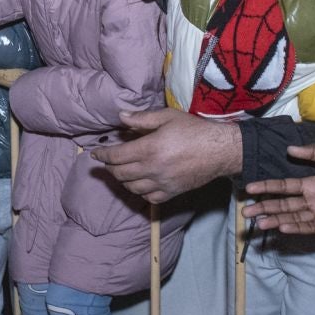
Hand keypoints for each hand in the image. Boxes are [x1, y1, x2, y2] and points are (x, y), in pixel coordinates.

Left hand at [91, 110, 241, 203]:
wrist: (220, 151)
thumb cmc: (194, 130)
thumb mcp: (168, 117)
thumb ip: (142, 118)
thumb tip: (121, 117)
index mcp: (149, 149)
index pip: (116, 156)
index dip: (103, 155)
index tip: (95, 154)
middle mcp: (152, 169)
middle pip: (120, 173)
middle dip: (110, 168)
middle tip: (107, 162)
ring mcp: (162, 183)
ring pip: (132, 187)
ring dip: (122, 180)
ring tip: (121, 171)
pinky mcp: (172, 192)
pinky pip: (148, 197)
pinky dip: (139, 192)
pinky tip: (140, 183)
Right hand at [241, 145, 314, 235]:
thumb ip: (314, 153)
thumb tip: (290, 149)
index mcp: (312, 184)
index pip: (284, 187)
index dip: (268, 188)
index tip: (251, 188)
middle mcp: (313, 200)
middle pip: (284, 206)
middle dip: (266, 208)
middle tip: (247, 212)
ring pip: (294, 218)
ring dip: (277, 220)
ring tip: (260, 222)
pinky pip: (312, 226)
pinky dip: (297, 228)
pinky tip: (284, 228)